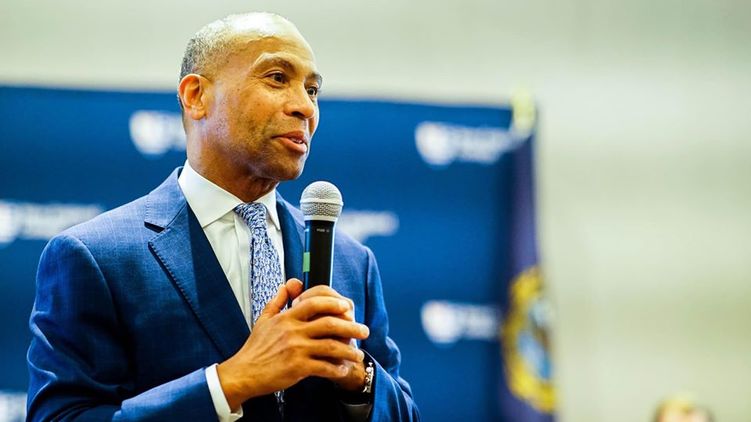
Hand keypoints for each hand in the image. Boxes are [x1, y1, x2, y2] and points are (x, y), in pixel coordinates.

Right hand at [216, 279, 369, 409]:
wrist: (243, 373)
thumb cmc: (255, 348)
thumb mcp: (264, 319)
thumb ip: (278, 301)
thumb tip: (288, 284)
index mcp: (286, 318)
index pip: (314, 303)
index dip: (333, 303)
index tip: (347, 307)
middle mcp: (293, 331)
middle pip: (329, 323)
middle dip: (351, 327)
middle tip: (364, 330)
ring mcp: (296, 349)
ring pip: (331, 346)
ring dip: (349, 350)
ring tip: (358, 354)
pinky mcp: (297, 368)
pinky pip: (324, 367)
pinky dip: (337, 369)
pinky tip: (343, 370)